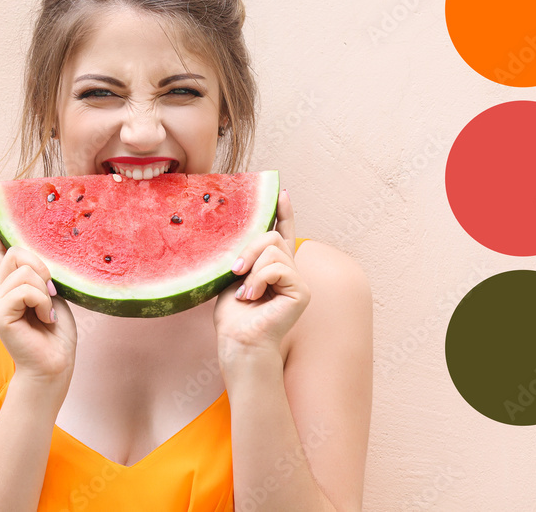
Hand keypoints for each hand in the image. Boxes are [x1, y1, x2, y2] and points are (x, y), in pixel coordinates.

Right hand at [0, 204, 76, 384]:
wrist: (54, 365)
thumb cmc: (55, 334)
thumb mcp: (51, 295)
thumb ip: (38, 275)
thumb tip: (33, 256)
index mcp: (11, 285)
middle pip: (17, 252)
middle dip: (41, 268)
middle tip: (50, 295)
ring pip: (24, 271)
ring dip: (45, 291)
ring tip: (47, 312)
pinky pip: (25, 289)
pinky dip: (42, 302)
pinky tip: (45, 319)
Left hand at [213, 189, 309, 362]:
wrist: (239, 344)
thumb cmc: (233, 318)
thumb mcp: (233, 277)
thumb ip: (243, 255)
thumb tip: (240, 229)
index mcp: (273, 268)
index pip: (282, 234)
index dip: (284, 213)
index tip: (281, 192)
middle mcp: (289, 271)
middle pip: (271, 236)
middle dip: (248, 249)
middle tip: (234, 271)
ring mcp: (298, 281)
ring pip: (272, 250)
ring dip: (251, 269)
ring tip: (245, 293)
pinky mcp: (302, 291)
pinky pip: (277, 267)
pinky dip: (258, 280)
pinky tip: (253, 297)